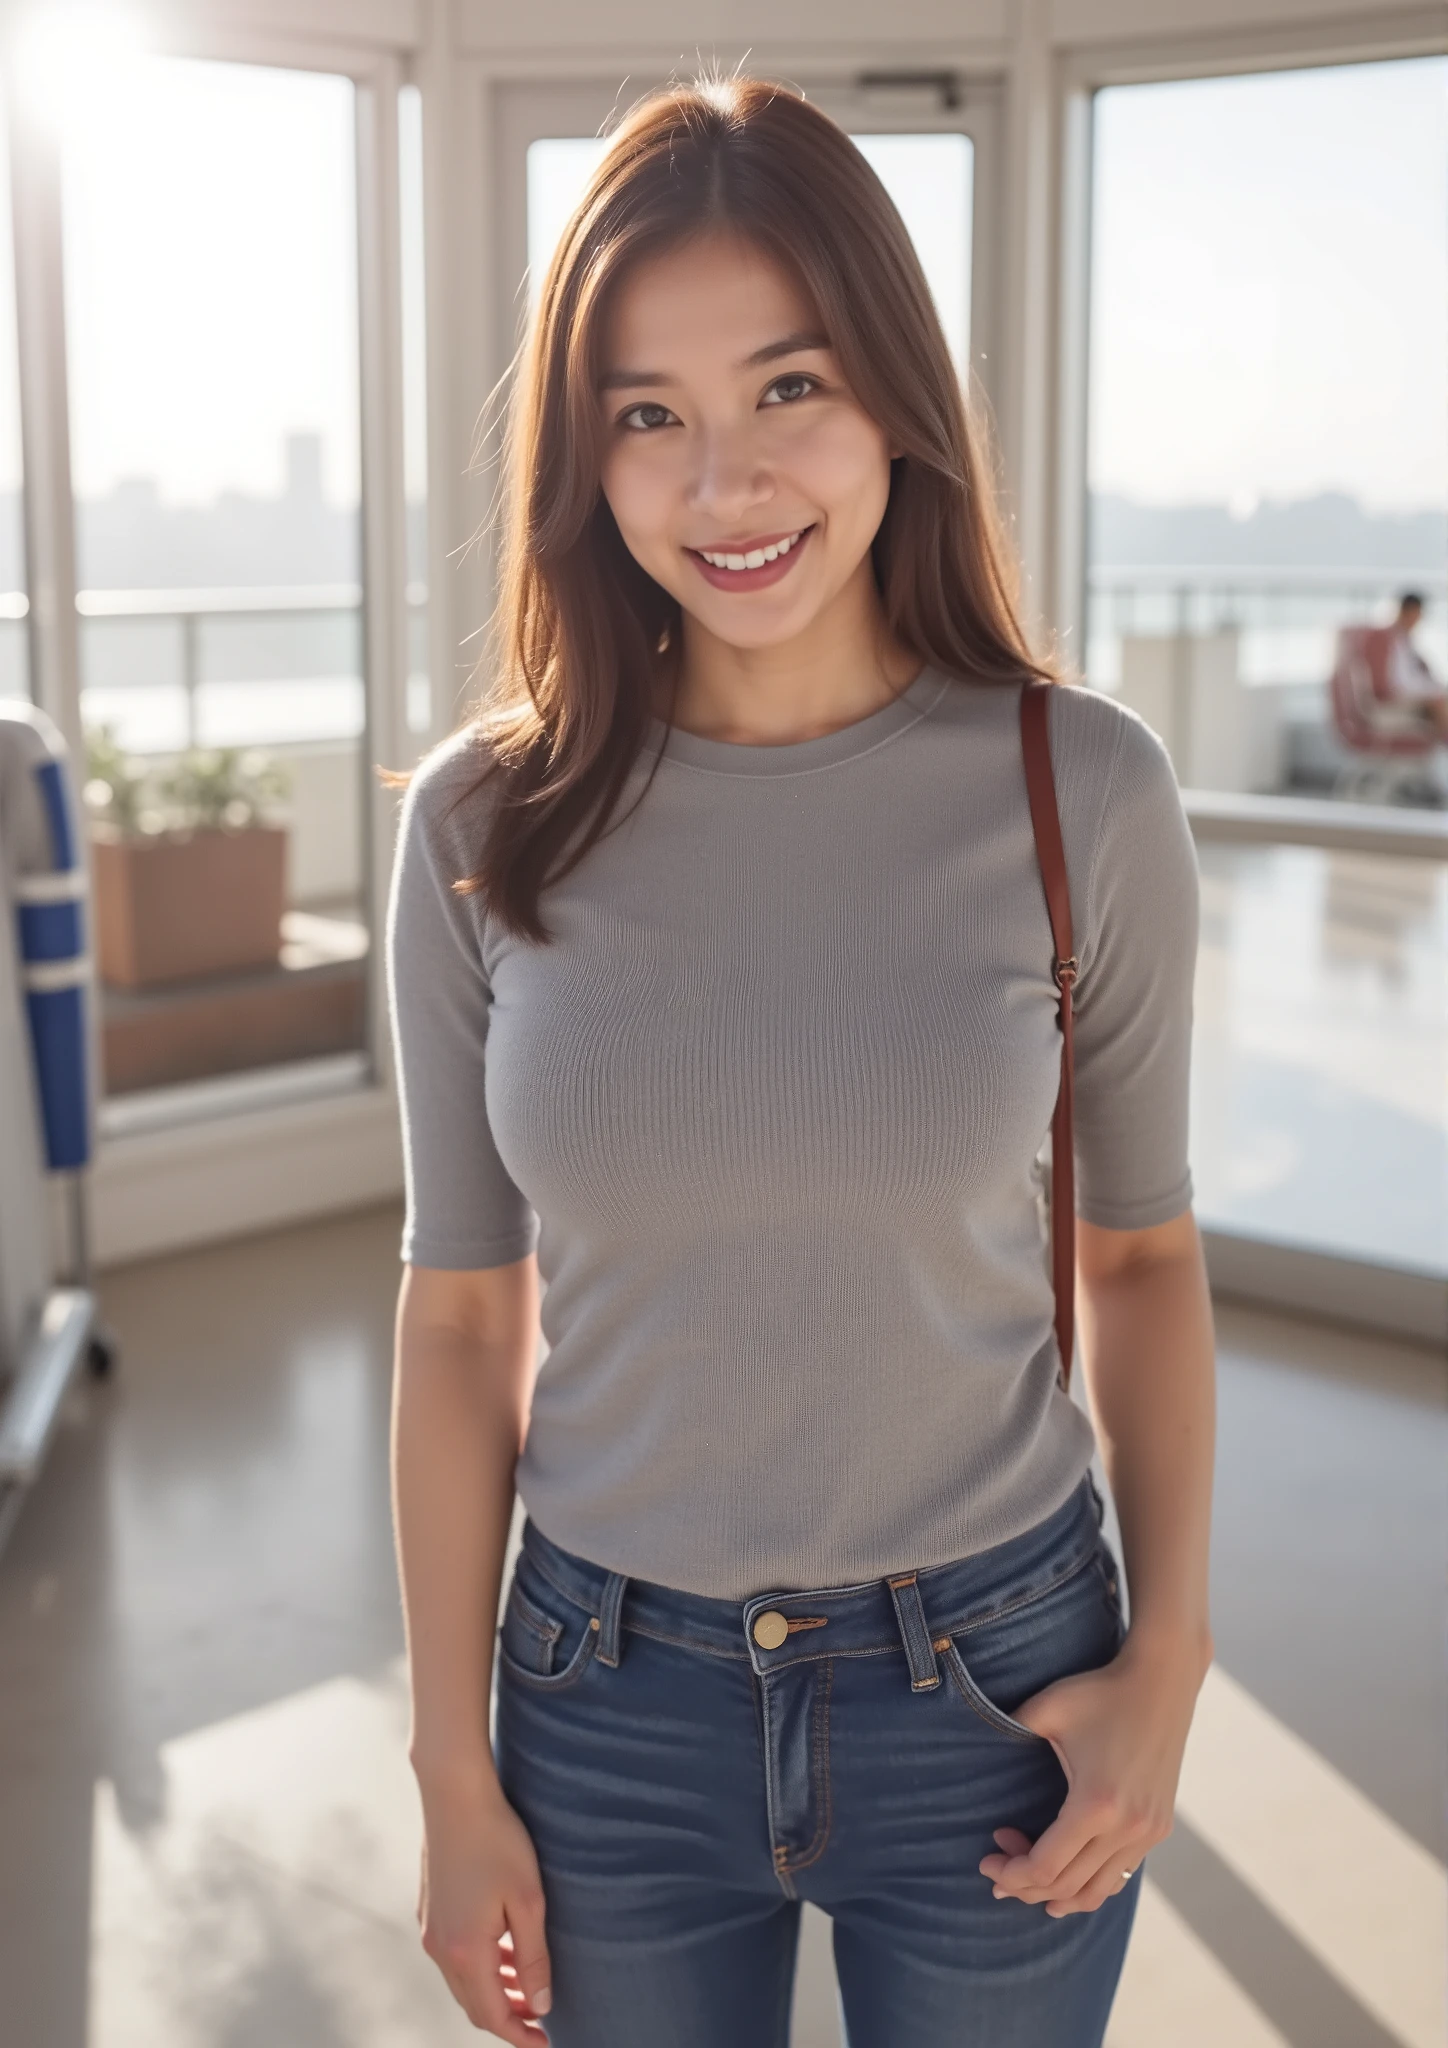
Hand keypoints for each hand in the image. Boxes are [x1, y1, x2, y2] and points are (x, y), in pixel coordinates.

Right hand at [416, 1771, 552, 2043]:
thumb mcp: (528, 1900)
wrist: (455, 1794)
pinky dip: (480, 1966)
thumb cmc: (498, 1840)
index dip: (519, 2034)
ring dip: (494, 1990)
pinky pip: (454, 1955)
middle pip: (474, 2003)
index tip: (545, 2044)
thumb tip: (542, 2004)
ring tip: (528, 1988)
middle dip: (508, 2016)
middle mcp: (440, 1947)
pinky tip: (503, 1951)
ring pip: (463, 1980)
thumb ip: (534, 1957)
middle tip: (541, 2018)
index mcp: (464, 1951)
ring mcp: (430, 1928)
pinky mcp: (430, 1909)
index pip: (492, 2015)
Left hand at [978, 1629, 1209, 1916]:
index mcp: (1095, 1804)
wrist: (1161, 1682)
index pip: (1046, 1866)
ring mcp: (1147, 1832)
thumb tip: (968, 1741)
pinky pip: (1120, 1876)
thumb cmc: (1099, 1692)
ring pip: (1097, 1891)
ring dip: (1058, 1895)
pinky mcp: (1158, 1828)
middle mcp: (1126, 1828)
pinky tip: (1067, 1880)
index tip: (986, 1861)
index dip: (1011, 1873)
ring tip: (1027, 1884)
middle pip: (1067, 1886)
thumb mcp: (1046, 1709)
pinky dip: (1089, 1886)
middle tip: (997, 1871)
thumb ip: (1006, 1729)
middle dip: (1025, 1886)